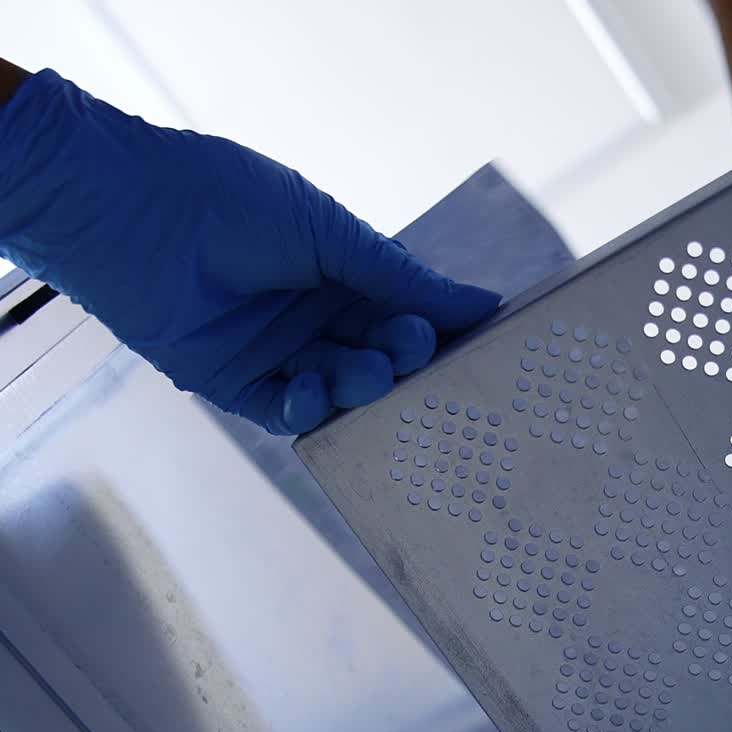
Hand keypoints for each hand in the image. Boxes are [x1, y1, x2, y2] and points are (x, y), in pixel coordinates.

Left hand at [0, 70, 499, 433]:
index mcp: (340, 274)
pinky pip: (287, 411)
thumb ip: (401, 276)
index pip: (402, 314)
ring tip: (365, 374)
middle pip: (377, 357)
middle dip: (399, 362)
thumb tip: (482, 303)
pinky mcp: (238, 384)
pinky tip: (313, 393)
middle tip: (409, 358)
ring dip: (359, 386)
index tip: (464, 341)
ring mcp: (278, 354)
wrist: (130, 210)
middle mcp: (313, 317)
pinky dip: (307, 409)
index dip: (430, 329)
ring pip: (340, 390)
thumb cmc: (230, 200)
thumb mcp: (330, 233)